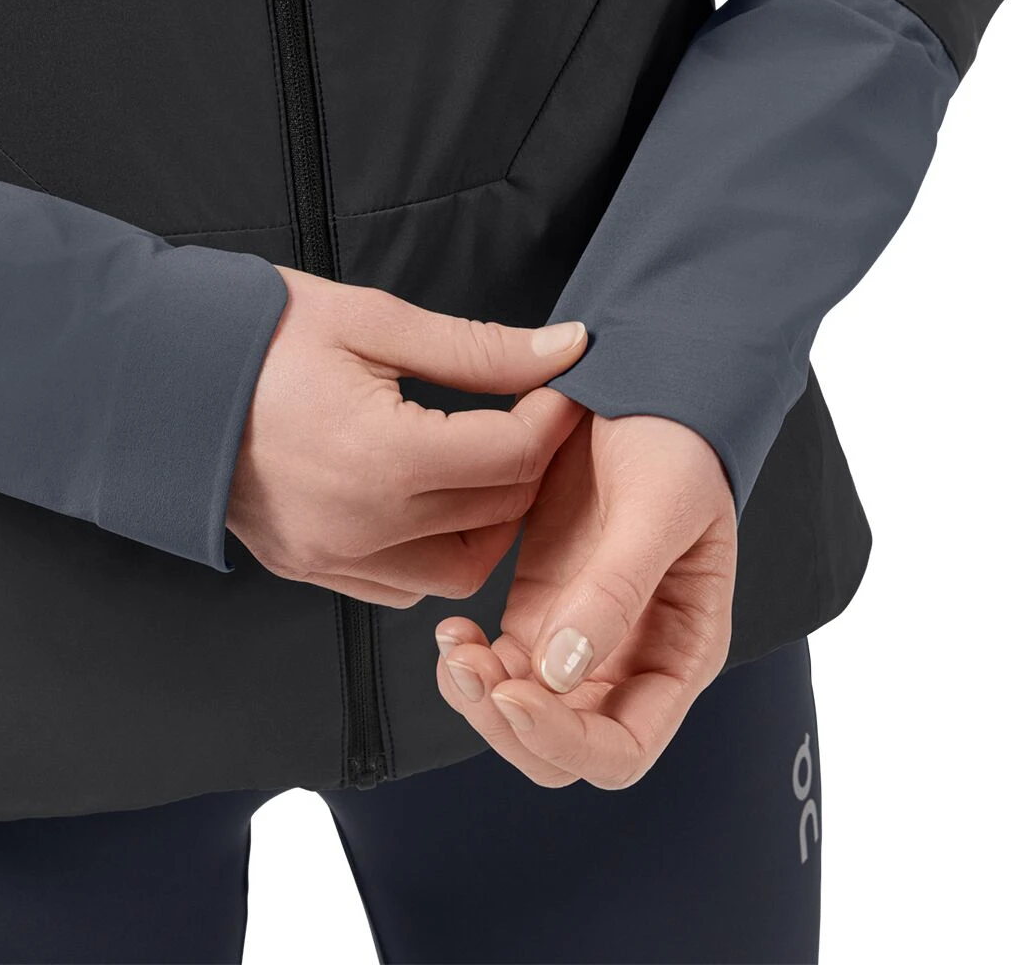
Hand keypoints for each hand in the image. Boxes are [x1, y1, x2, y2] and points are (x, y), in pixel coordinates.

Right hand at [227, 266, 587, 606]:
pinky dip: (435, 552)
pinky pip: (403, 586)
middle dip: (535, 463)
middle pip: (499, 514)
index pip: (514, 455)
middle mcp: (362, 526)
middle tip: (533, 413)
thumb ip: (477, 348)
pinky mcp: (310, 568)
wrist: (156, 373)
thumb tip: (566, 348)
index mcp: (382, 457)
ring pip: (460, 570)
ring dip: (492, 521)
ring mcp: (332, 557)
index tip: (562, 382)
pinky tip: (432, 502)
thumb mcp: (371, 321)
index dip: (555, 415)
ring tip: (487, 461)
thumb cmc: (256, 334)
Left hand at [434, 409, 735, 786]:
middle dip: (511, 726)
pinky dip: (471, 659)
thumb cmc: (675, 441)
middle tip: (469, 669)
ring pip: (523, 711)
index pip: (625, 747)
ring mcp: (580, 635)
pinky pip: (500, 663)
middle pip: (566, 747)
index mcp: (681, 651)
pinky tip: (451, 627)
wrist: (642, 385)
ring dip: (480, 695)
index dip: (567, 741)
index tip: (514, 694)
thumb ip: (616, 592)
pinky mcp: (539, 605)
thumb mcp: (658, 506)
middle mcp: (631, 658)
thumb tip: (561, 675)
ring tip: (452, 644)